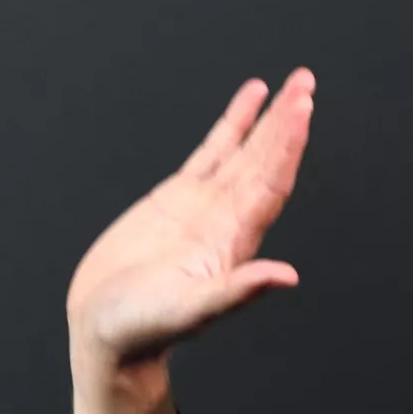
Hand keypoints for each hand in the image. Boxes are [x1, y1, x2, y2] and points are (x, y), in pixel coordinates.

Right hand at [65, 69, 316, 413]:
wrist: (107, 332)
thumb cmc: (144, 329)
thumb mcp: (193, 310)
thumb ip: (239, 291)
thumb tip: (287, 276)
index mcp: (234, 242)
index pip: (270, 183)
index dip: (287, 146)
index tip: (301, 109)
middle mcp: (226, 219)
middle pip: (264, 161)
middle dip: (285, 122)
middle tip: (304, 81)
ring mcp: (203, 206)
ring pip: (243, 152)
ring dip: (266, 120)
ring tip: (287, 86)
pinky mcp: (176, 199)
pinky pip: (211, 152)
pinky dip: (231, 126)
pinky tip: (247, 103)